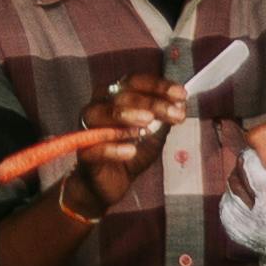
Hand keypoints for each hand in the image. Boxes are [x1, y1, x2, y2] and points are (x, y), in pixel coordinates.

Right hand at [64, 70, 185, 218]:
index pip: (135, 81)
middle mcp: (99, 105)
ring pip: (105, 113)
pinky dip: (113, 148)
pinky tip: (131, 151)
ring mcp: (88, 128)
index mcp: (115, 96)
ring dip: (129, 115)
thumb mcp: (154, 135)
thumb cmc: (129, 152)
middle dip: (152, 102)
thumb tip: (180, 105)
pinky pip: (96, 146)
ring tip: (149, 124)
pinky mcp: (84, 151)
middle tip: (175, 114)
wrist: (111, 183)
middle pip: (123, 95)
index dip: (158, 86)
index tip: (181, 94)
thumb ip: (164, 119)